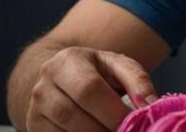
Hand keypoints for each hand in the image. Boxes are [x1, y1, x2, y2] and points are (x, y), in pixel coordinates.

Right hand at [25, 47, 157, 131]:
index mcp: (68, 61)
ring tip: (112, 131)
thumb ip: (138, 81)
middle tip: (124, 131)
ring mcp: (35, 108)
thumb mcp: (120, 66)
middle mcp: (44, 84)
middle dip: (102, 128)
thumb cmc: (98, 71)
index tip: (133, 122)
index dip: (112, 111)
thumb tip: (152, 104)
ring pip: (63, 131)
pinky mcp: (33, 127)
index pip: (88, 89)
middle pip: (71, 114)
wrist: (63, 77)